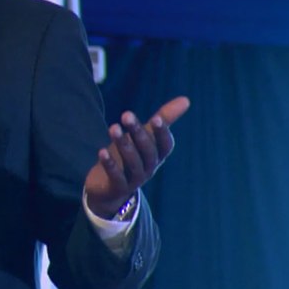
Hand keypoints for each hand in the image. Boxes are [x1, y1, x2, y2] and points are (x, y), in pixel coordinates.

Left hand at [84, 96, 189, 218]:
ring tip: (113, 127)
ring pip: (132, 162)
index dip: (162, 133)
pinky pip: (116, 176)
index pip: (165, 145)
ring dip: (123, 144)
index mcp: (157, 155)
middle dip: (138, 132)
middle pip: (147, 151)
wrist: (110, 189)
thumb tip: (186, 99)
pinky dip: (110, 164)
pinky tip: (102, 151)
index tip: (156, 117)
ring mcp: (134, 180)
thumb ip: (163, 119)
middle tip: (126, 114)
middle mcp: (149, 168)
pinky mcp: (118, 187)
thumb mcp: (145, 137)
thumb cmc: (131, 156)